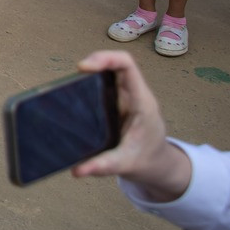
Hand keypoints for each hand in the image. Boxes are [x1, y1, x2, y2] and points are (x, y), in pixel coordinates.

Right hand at [72, 51, 190, 199]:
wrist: (159, 165)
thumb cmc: (147, 160)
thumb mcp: (126, 165)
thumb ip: (103, 166)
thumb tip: (77, 170)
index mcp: (141, 103)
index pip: (127, 66)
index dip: (105, 58)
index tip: (83, 68)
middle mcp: (134, 95)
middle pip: (117, 63)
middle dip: (95, 62)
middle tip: (74, 75)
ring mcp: (126, 97)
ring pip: (110, 71)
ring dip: (92, 70)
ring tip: (71, 82)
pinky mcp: (118, 102)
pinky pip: (105, 82)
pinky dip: (90, 81)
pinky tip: (75, 91)